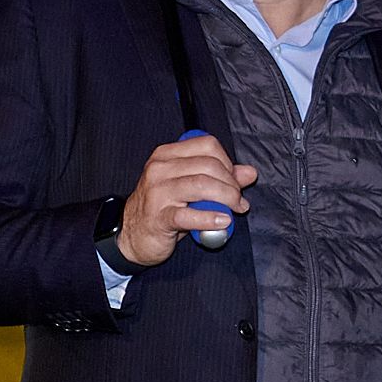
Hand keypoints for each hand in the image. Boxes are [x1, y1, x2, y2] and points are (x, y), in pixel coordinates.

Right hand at [117, 133, 257, 266]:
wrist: (132, 235)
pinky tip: (223, 221)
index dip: (228, 162)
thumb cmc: (163, 208)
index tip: (234, 181)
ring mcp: (157, 192)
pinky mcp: (158, 217)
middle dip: (231, 184)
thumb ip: (220, 178)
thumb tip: (249, 172)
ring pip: (202, 185)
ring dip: (226, 199)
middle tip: (238, 201)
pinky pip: (189, 215)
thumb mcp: (191, 188)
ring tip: (233, 211)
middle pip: (208, 165)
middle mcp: (159, 168)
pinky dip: (210, 218)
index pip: (208, 145)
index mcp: (167, 155)